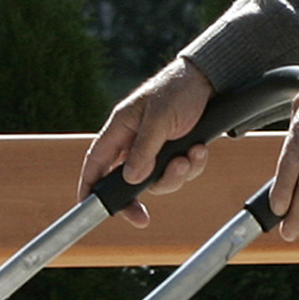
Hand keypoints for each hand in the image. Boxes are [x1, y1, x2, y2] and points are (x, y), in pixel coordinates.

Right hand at [78, 58, 216, 225]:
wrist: (211, 81)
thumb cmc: (177, 89)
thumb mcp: (160, 116)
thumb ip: (145, 148)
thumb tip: (132, 179)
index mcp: (120, 130)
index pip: (96, 163)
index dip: (88, 185)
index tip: (87, 207)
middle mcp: (135, 144)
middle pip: (126, 182)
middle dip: (137, 199)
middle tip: (142, 218)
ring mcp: (156, 150)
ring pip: (158, 182)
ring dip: (176, 175)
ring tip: (190, 156)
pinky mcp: (177, 153)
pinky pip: (181, 173)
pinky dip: (193, 165)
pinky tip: (200, 149)